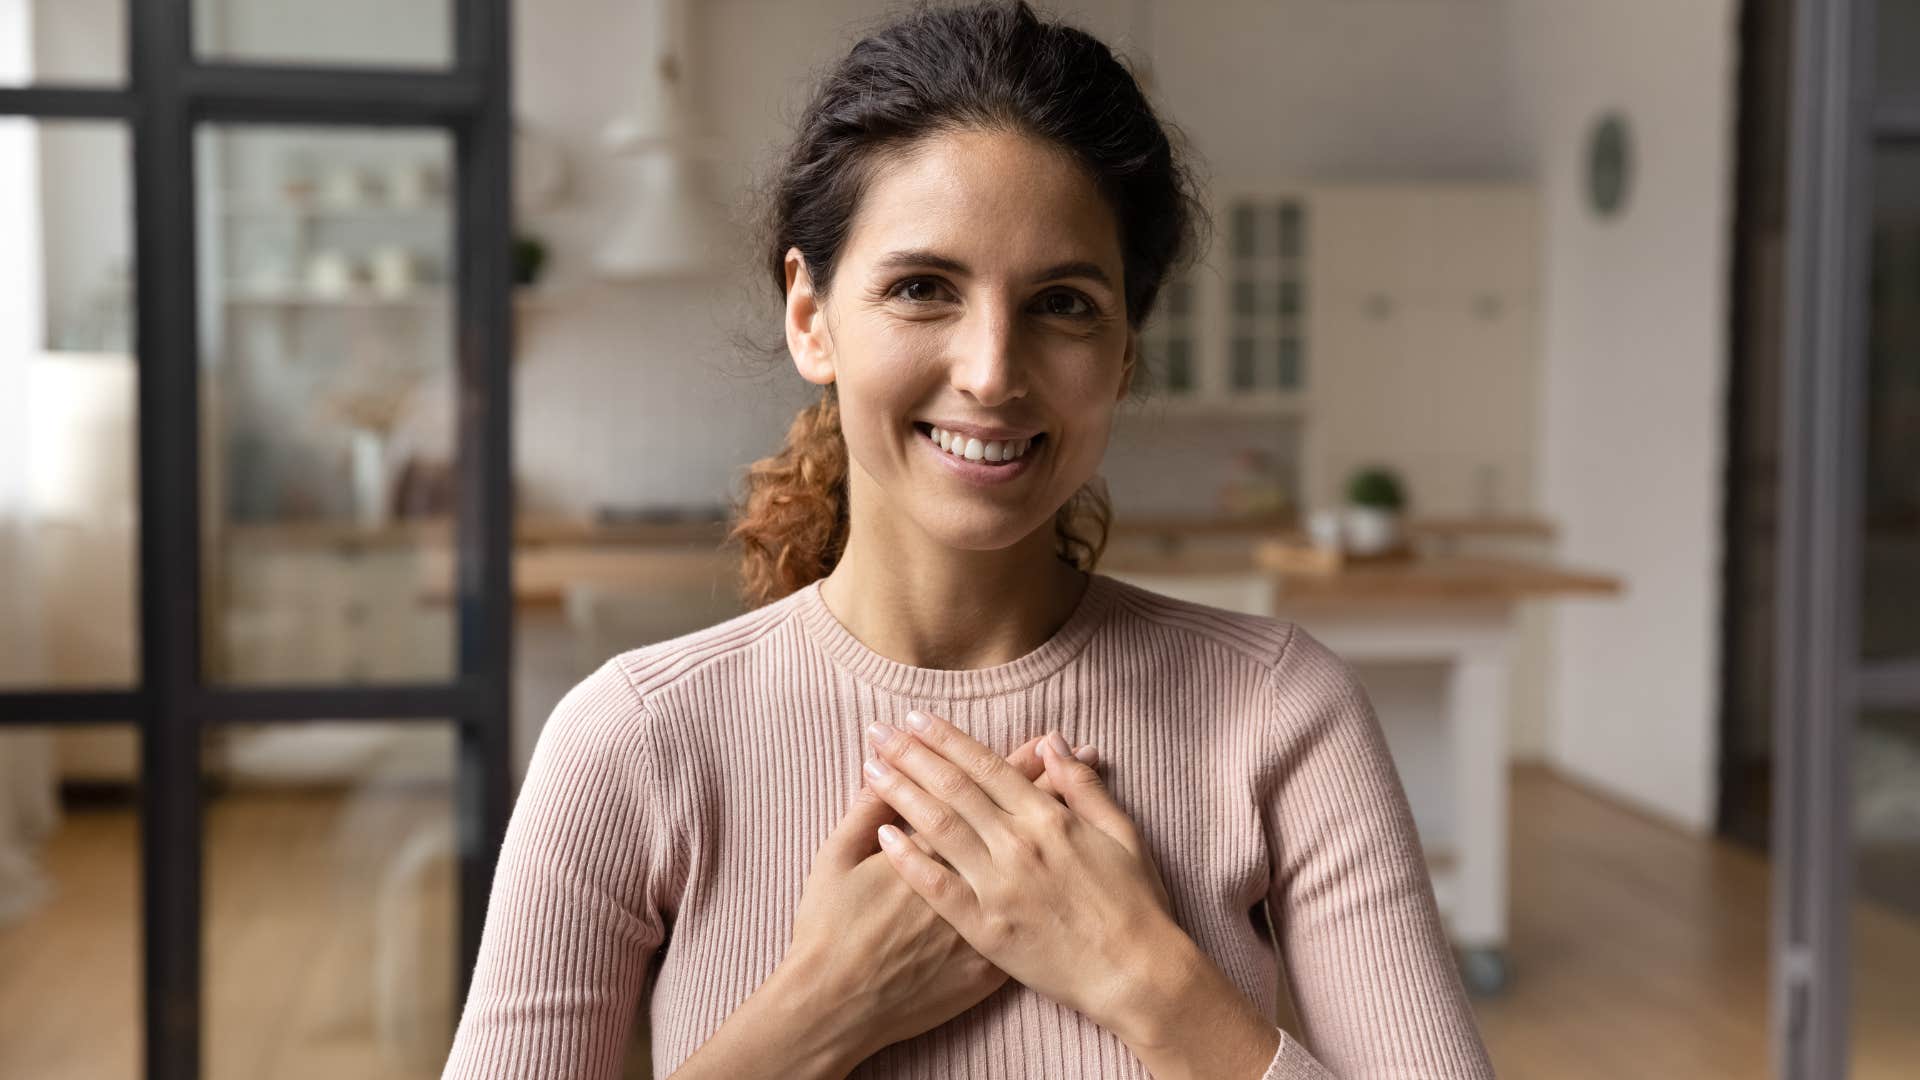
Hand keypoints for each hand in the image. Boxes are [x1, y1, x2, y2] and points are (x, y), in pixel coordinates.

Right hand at [781, 733, 1099, 1064]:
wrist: (838, 1006)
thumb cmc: (829, 931)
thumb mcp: (836, 859)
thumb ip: (863, 812)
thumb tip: (883, 770)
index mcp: (932, 845)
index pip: (981, 792)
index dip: (1013, 763)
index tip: (1041, 740)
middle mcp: (968, 877)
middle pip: (1017, 820)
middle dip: (1047, 782)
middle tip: (1074, 750)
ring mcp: (984, 920)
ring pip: (1033, 863)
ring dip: (1061, 824)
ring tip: (1087, 798)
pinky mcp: (989, 962)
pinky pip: (1032, 920)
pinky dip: (1054, 890)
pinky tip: (1074, 869)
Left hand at [861, 709, 1175, 1032]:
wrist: (1136, 974)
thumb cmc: (1135, 904)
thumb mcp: (1120, 832)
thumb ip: (1082, 786)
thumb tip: (1054, 741)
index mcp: (1049, 818)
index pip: (986, 765)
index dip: (947, 739)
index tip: (915, 718)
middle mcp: (1019, 844)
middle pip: (953, 787)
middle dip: (911, 754)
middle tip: (878, 730)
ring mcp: (999, 886)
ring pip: (939, 827)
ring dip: (901, 793)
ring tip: (871, 767)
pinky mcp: (985, 928)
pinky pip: (938, 887)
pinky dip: (909, 859)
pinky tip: (883, 835)